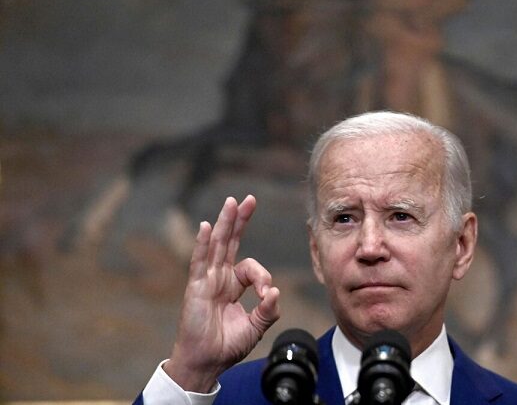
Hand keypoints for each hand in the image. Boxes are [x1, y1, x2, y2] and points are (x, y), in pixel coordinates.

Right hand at [164, 195, 279, 391]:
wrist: (206, 362)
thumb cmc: (227, 346)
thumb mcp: (256, 327)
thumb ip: (268, 310)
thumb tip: (274, 292)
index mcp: (232, 286)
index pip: (251, 268)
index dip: (262, 277)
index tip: (267, 294)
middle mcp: (219, 278)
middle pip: (230, 242)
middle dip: (240, 221)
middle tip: (249, 199)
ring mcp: (206, 280)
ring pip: (217, 245)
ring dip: (225, 223)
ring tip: (232, 202)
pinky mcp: (196, 287)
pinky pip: (199, 261)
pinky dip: (202, 243)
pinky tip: (206, 227)